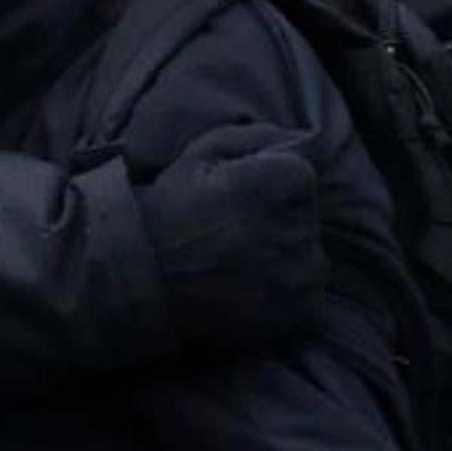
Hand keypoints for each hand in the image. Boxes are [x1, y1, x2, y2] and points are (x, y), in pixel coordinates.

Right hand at [137, 124, 322, 348]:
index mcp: (275, 185)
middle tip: (238, 230)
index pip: (302, 175)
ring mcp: (299, 277)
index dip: (272, 183)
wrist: (142, 282)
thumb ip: (253, 136)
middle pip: (307, 215)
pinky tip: (252, 287)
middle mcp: (295, 231)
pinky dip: (287, 290)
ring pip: (309, 255)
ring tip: (244, 261)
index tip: (245, 197)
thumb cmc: (169, 211)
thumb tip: (290, 139)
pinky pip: (307, 293)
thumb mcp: (200, 153)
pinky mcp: (297, 313)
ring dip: (286, 254)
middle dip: (280, 217)